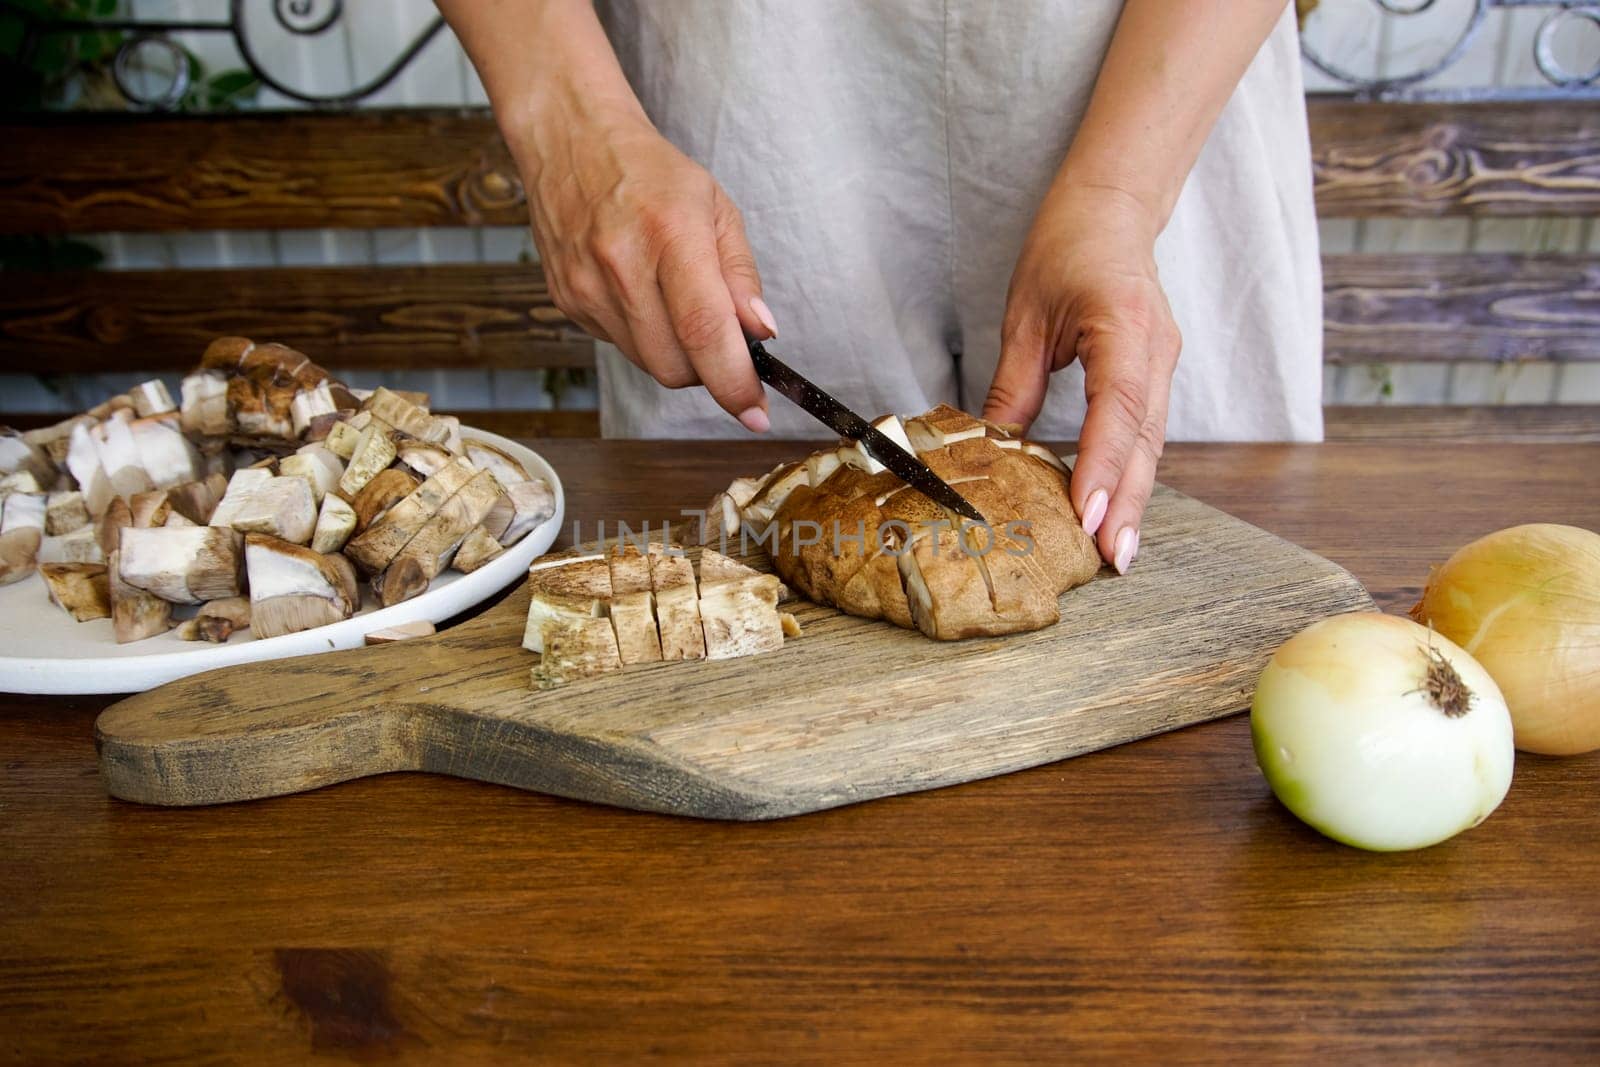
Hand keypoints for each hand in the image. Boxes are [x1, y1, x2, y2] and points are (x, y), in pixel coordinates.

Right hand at [521, 113, 776, 431]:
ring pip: (648, 364)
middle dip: (708, 369)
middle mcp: (620, 265)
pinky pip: (621, 347)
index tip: (756, 412)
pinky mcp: (567, 302)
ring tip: (675, 301)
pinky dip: (644, 337)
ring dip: (676, 354)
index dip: (733, 382)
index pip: (704, 330)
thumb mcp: (716, 208)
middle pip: (675, 367)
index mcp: (669, 233)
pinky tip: (641, 293)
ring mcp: (586, 288)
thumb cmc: (651, 173)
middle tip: (720, 337)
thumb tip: (761, 334)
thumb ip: (740, 276)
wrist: (571, 143)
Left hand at [983, 186, 1180, 574]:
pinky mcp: (1157, 373)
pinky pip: (1147, 433)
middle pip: (1144, 440)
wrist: (1111, 207)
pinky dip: (1131, 473)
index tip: (1085, 515)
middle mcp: (1155, 350)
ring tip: (1118, 551)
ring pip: (1151, 444)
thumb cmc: (1067, 246)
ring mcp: (1163, 363)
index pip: (1117, 409)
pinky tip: (1116, 509)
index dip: (1102, 467)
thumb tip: (992, 449)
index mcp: (1123, 326)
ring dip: (1134, 498)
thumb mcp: (1025, 314)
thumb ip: (1013, 384)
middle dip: (1127, 503)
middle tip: (1113, 559)